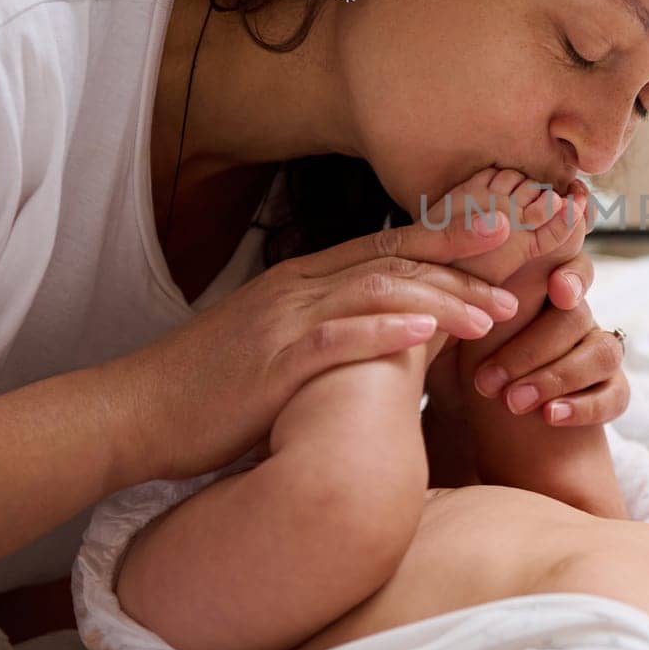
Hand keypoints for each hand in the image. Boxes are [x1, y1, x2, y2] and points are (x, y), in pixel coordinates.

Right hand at [105, 214, 520, 483]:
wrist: (133, 413)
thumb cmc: (208, 391)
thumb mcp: (275, 347)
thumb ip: (327, 331)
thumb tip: (386, 336)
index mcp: (300, 281)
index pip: (386, 247)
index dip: (445, 238)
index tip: (498, 236)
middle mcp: (296, 288)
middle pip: (393, 260)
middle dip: (459, 265)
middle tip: (515, 274)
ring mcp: (283, 321)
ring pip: (377, 293)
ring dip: (440, 301)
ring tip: (489, 314)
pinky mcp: (271, 361)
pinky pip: (337, 338)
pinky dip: (386, 333)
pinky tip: (427, 337)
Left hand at [471, 255, 630, 426]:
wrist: (471, 426)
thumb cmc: (460, 367)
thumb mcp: (457, 331)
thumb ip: (472, 293)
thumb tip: (478, 243)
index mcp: (542, 290)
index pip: (572, 267)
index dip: (573, 275)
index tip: (558, 290)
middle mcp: (576, 316)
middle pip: (577, 317)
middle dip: (532, 350)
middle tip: (488, 382)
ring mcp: (596, 353)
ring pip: (602, 352)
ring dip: (557, 377)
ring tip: (514, 403)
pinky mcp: (610, 392)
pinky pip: (616, 393)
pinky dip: (585, 406)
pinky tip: (551, 416)